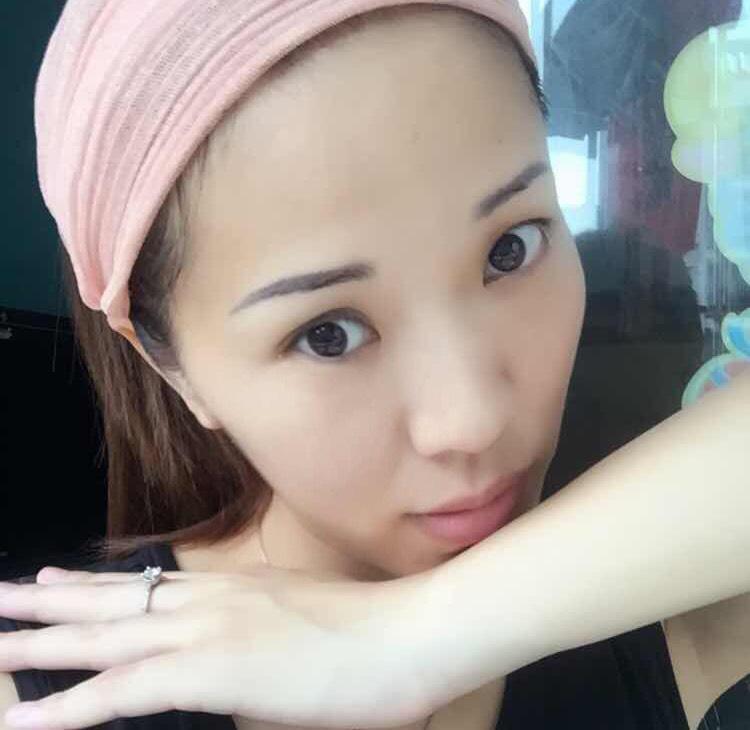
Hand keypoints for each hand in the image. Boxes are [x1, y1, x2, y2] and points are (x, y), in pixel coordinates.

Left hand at [0, 565, 439, 729]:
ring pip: (106, 638)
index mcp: (233, 590)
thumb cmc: (368, 636)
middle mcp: (211, 600)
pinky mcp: (213, 670)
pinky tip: (31, 715)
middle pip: (115, 601)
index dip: (96, 584)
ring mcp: (208, 631)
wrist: (405, 633)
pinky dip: (72, 705)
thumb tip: (235, 653)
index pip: (150, 586)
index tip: (56, 579)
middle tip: (4, 597)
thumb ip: (259, 634)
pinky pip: (124, 691)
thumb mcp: (302, 624)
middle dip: (51, 604)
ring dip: (44, 644)